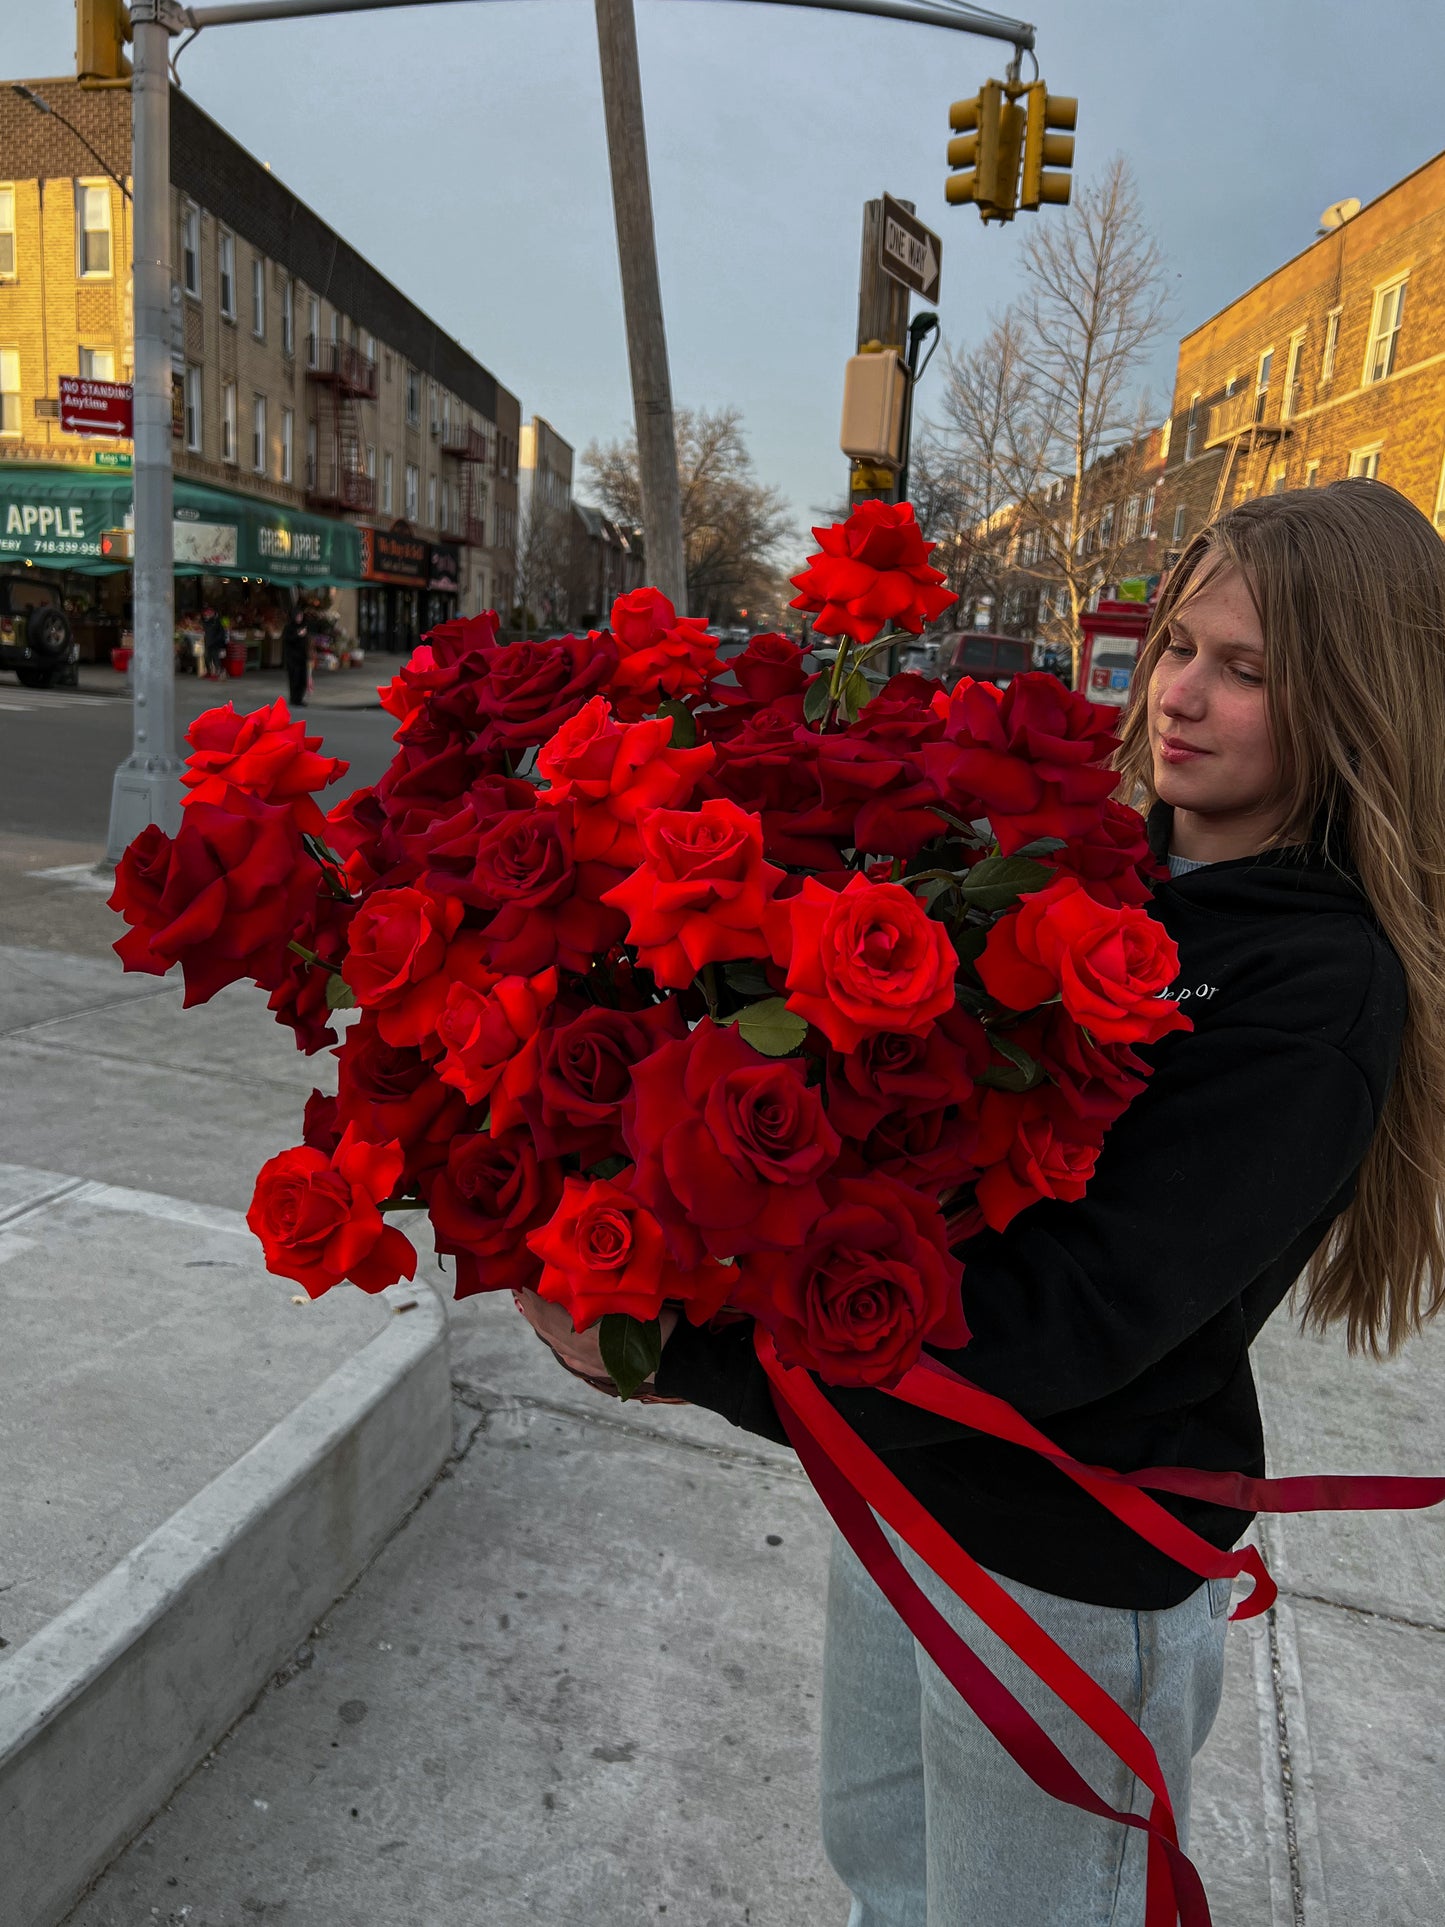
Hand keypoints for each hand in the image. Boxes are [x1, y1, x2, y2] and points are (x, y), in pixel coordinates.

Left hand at [511, 1287, 678, 1393]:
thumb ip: (598, 1292)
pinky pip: (564, 1352)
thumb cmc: (656, 1322)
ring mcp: (585, 1364)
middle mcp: (578, 1352)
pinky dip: (554, 1337)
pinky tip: (553, 1330)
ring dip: (540, 1322)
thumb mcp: (626, 1300)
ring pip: (553, 1341)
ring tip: (530, 1305)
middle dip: (531, 1308)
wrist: (679, 1357)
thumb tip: (572, 1273)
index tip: (520, 1280)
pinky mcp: (593, 1369)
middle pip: (544, 1328)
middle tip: (519, 1290)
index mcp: (583, 1335)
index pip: (546, 1312)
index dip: (532, 1296)